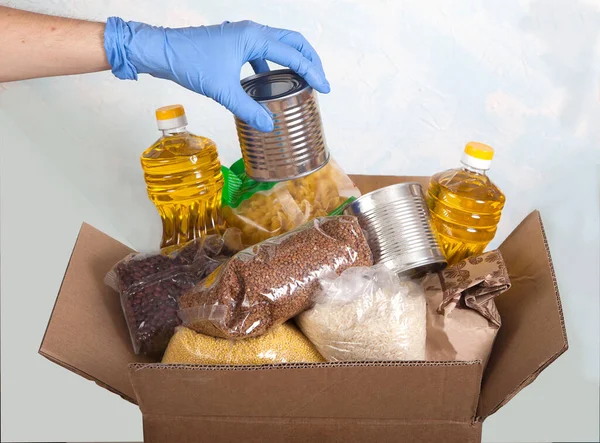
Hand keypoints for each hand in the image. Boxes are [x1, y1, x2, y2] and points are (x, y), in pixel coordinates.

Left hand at [104, 18, 329, 131]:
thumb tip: (269, 125)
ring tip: (302, 80)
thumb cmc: (190, 62)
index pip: (293, 54)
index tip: (324, 88)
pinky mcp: (234, 43)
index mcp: (254, 37)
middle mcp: (252, 31)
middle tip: (320, 80)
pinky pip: (262, 52)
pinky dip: (272, 65)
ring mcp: (242, 36)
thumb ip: (247, 108)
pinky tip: (269, 83)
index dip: (312, 72)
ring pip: (278, 44)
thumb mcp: (222, 90)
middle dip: (309, 60)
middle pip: (292, 41)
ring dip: (292, 60)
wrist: (162, 51)